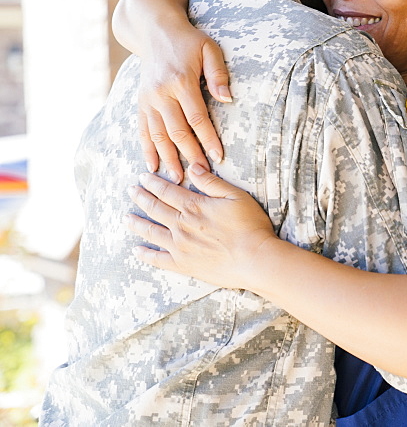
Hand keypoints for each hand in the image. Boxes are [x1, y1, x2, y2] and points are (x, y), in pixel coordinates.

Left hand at [125, 164, 274, 288]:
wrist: (254, 259)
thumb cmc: (250, 226)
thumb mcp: (236, 196)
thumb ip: (212, 182)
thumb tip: (193, 167)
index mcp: (193, 206)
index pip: (167, 191)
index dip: (153, 183)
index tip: (142, 178)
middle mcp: (181, 225)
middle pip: (155, 208)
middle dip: (141, 198)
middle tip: (131, 191)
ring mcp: (179, 247)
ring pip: (151, 232)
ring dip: (137, 223)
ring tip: (126, 218)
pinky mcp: (183, 265)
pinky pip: (158, 260)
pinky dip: (145, 255)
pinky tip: (137, 250)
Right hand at [137, 31, 230, 180]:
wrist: (156, 31)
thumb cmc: (189, 41)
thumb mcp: (210, 49)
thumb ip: (218, 74)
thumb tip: (227, 99)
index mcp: (181, 82)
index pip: (197, 118)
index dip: (208, 140)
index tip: (218, 157)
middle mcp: (161, 94)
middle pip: (177, 131)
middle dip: (189, 155)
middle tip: (200, 175)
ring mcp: (148, 100)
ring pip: (158, 135)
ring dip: (167, 158)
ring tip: (177, 179)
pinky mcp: (140, 103)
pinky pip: (143, 130)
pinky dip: (147, 149)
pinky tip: (152, 166)